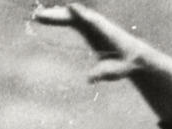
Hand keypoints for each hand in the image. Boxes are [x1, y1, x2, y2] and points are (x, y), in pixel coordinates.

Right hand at [31, 3, 147, 78]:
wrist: (134, 55)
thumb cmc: (125, 64)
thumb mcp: (116, 71)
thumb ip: (104, 73)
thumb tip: (91, 79)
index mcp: (104, 32)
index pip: (90, 21)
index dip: (80, 14)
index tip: (71, 7)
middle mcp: (97, 24)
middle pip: (75, 16)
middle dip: (58, 16)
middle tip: (39, 16)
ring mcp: (91, 24)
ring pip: (71, 16)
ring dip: (55, 15)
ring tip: (37, 16)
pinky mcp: (88, 27)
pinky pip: (71, 20)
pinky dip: (59, 18)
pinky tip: (46, 18)